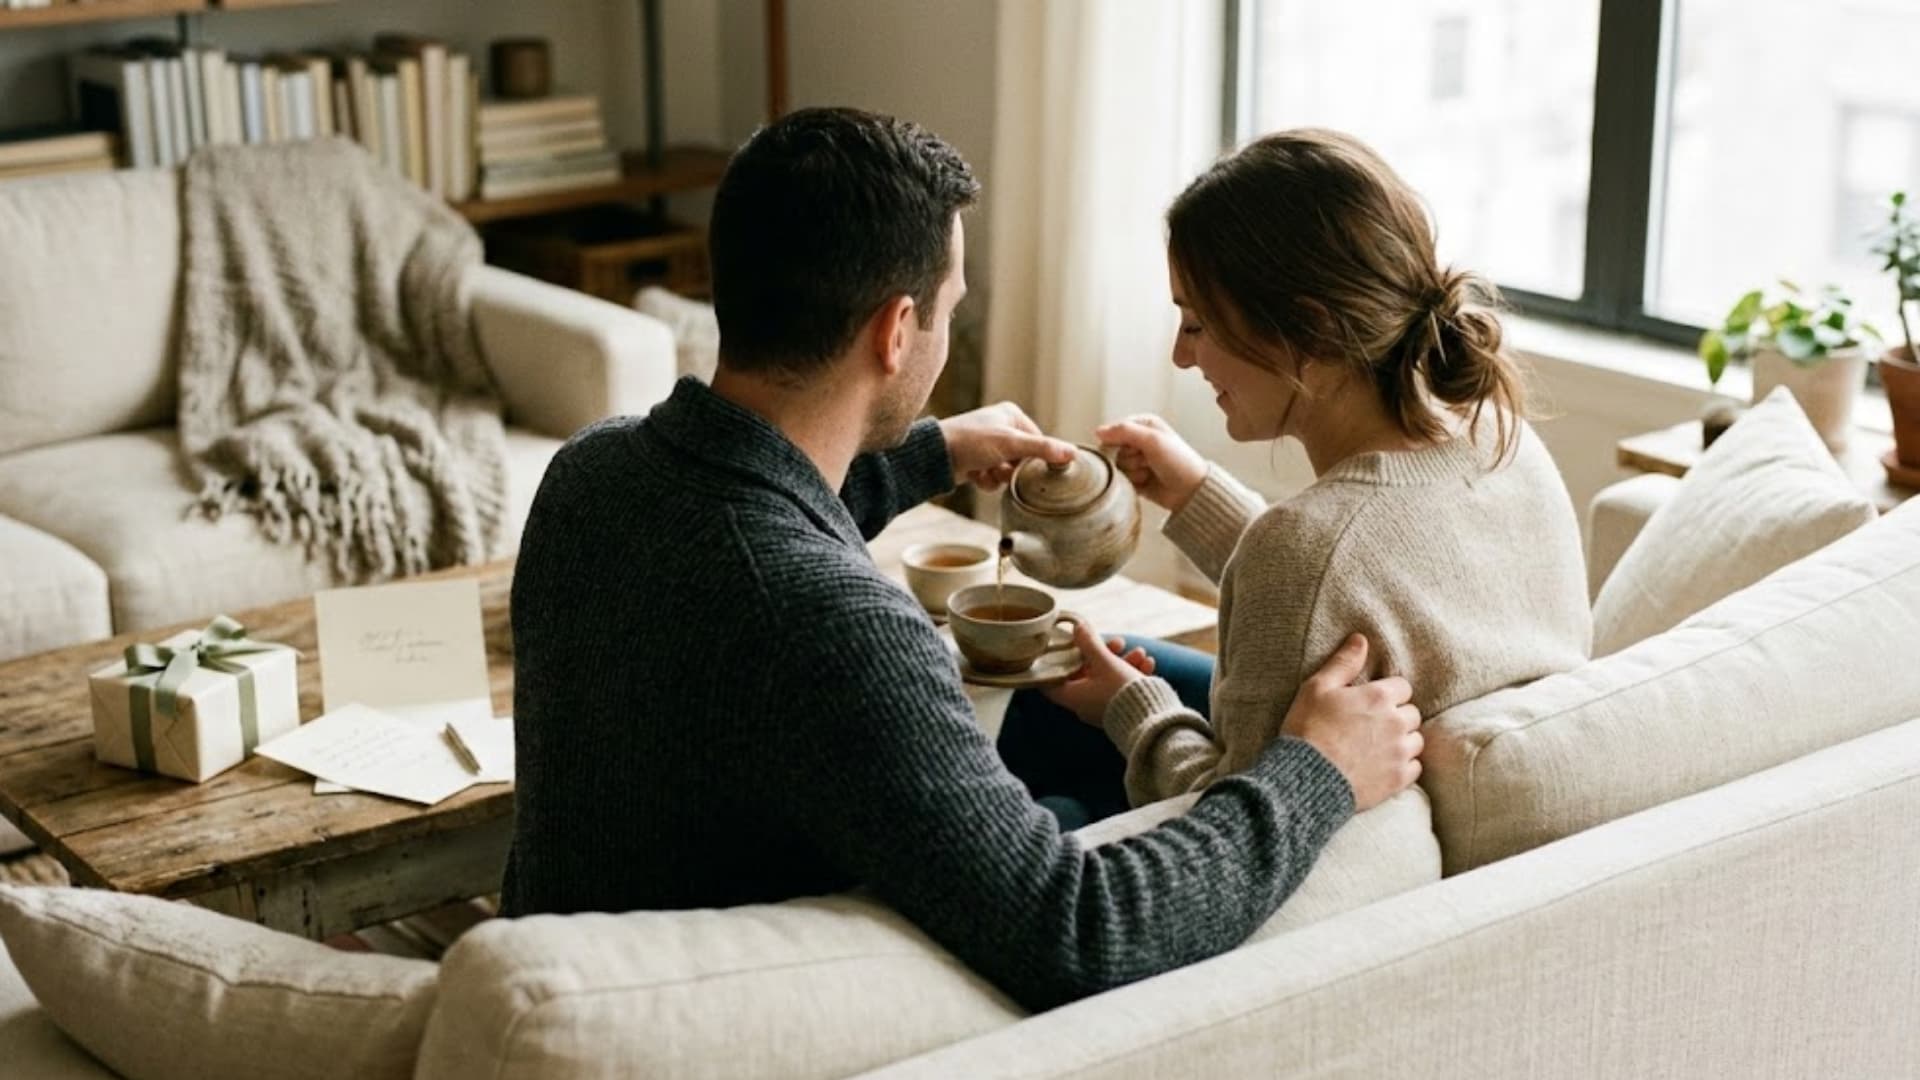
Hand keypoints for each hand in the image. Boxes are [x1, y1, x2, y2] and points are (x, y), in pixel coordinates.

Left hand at [938, 402, 1075, 490]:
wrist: (935, 455)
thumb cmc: (971, 442)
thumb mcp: (1011, 443)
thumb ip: (1043, 448)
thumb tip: (1073, 453)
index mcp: (1012, 415)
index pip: (1039, 441)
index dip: (1036, 459)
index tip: (1030, 470)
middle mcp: (1001, 427)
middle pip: (1024, 459)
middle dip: (1013, 471)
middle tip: (1003, 472)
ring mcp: (988, 445)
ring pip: (1009, 471)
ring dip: (999, 478)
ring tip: (986, 473)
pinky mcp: (977, 461)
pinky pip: (993, 477)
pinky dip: (986, 481)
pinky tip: (975, 476)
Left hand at [1041, 621, 1146, 726]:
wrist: (1152, 719)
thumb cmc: (1121, 691)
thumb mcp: (1105, 662)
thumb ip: (1090, 643)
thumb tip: (1077, 627)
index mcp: (1073, 696)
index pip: (1051, 680)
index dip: (1055, 662)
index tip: (1062, 647)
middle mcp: (1085, 704)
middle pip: (1087, 673)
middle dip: (1104, 654)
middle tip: (1118, 642)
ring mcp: (1102, 708)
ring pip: (1109, 678)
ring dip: (1125, 661)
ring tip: (1141, 652)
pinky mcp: (1120, 710)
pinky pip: (1121, 688)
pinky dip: (1133, 675)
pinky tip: (1148, 664)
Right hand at [1093, 414, 1208, 513]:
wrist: (1191, 491)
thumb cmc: (1178, 461)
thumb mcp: (1153, 440)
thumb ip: (1124, 431)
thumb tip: (1098, 432)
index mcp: (1143, 425)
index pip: (1114, 431)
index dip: (1121, 442)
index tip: (1137, 448)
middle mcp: (1138, 440)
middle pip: (1113, 450)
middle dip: (1129, 459)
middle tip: (1147, 461)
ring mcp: (1136, 460)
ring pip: (1116, 467)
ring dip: (1133, 472)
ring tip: (1150, 472)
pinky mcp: (1134, 478)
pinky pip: (1120, 481)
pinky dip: (1132, 483)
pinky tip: (1147, 482)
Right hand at [1279, 634, 1421, 811]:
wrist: (1306, 778)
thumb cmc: (1307, 729)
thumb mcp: (1317, 688)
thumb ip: (1343, 662)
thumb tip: (1361, 639)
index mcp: (1379, 697)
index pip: (1402, 687)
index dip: (1387, 693)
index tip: (1370, 702)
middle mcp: (1396, 722)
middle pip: (1412, 713)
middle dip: (1396, 716)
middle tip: (1372, 725)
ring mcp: (1400, 752)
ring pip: (1416, 740)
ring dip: (1402, 740)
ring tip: (1378, 746)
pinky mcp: (1398, 779)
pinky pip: (1415, 768)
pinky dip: (1403, 766)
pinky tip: (1383, 766)